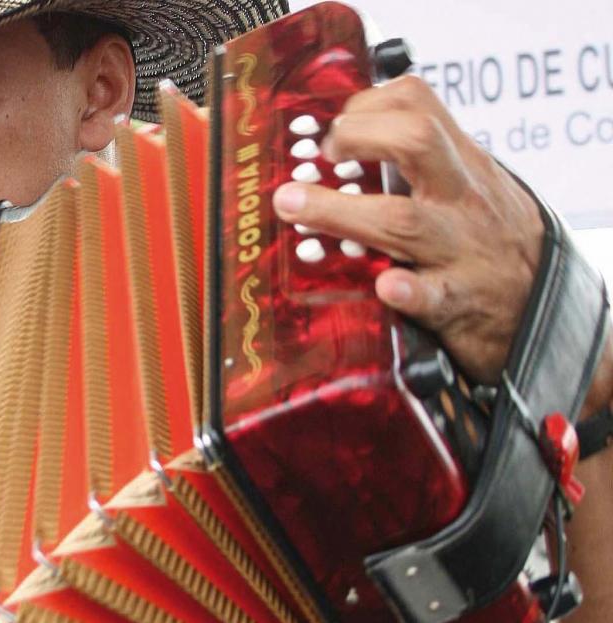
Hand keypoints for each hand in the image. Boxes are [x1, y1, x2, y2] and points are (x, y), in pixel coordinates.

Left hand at [273, 75, 543, 383]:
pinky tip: (385, 287)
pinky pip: (436, 294)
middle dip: (359, 138)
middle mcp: (460, 197)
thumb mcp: (466, 184)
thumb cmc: (488, 238)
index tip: (332, 129)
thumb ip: (420, 162)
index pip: (416, 104)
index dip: (365, 105)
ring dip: (342, 212)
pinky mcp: (460, 301)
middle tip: (321, 156)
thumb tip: (341, 141)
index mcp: (459, 164)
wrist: (542, 304)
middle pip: (417, 143)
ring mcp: (460, 248)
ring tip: (294, 206)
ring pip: (405, 220)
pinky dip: (409, 290)